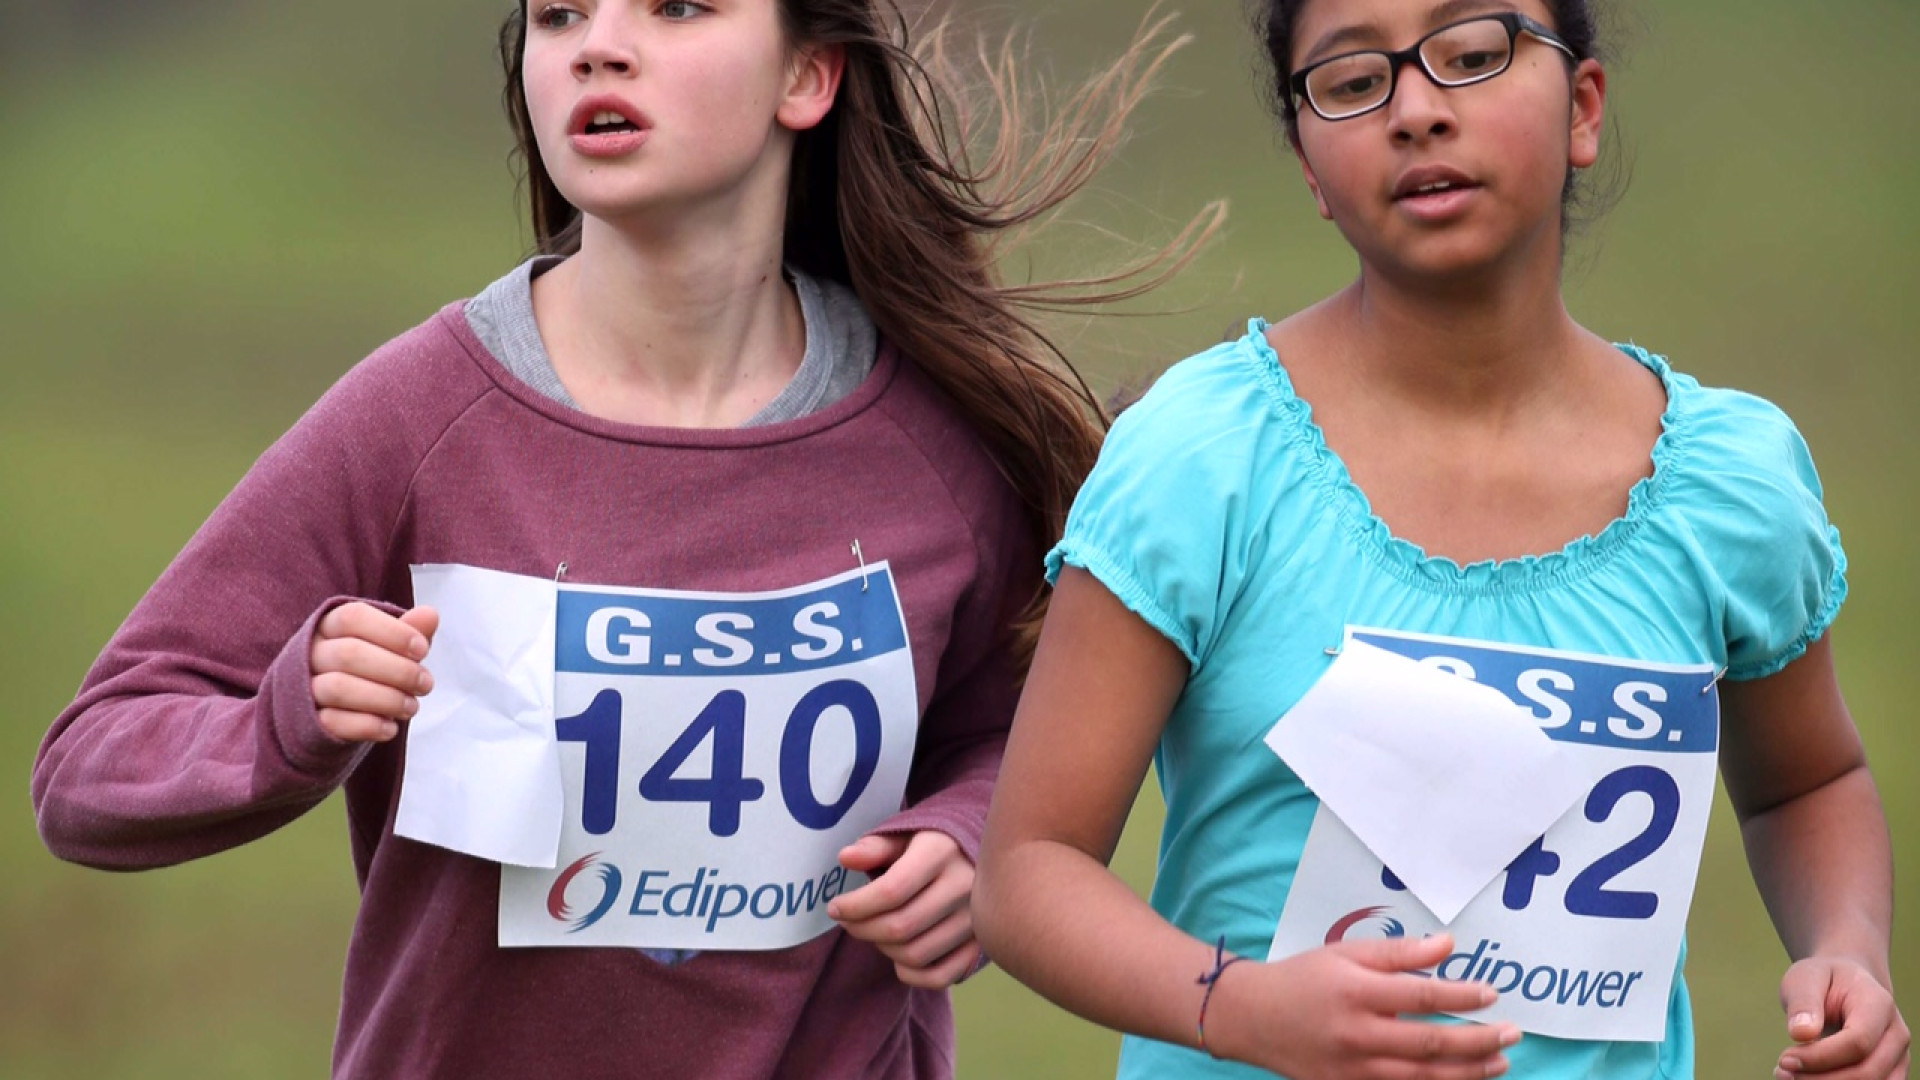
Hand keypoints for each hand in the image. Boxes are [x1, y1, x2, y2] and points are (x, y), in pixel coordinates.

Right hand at [309, 602, 438, 742]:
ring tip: (412, 706)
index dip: (392, 632)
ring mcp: (305, 688)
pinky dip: (368, 726)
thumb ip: (410, 631)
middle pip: (349, 653)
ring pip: (338, 688)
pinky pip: (333, 722)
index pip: (353, 617)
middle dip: (397, 670)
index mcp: (329, 626)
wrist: (335, 710)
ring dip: (385, 699)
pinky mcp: (309, 722)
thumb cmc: (370, 667)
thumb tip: (430, 615)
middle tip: (425, 684)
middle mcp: (311, 653)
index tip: (422, 650)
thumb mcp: (390, 646)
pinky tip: (391, 728)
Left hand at [828, 831, 980, 988]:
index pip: (891, 891)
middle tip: (848, 922)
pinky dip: (911, 975)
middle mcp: (964, 886)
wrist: (987, 859)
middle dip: (861, 929)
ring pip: (915, 954)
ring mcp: (976, 920)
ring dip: (883, 948)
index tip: (835, 908)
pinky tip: (897, 957)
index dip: (855, 906)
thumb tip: (845, 858)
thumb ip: (875, 847)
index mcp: (941, 852)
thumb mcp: (905, 835)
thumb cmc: (934, 845)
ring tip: (875, 931)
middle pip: (900, 927)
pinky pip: (940, 977)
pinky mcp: (979, 946)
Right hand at [1207, 933, 1519, 1079]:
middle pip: (1429, 1045)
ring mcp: (1353, 1070)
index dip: (1460, 996)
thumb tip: (1448, 946)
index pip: (1420, 997)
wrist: (1252, 1018)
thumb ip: (1399, 953)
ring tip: (1500, 1063)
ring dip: (1467, 1073)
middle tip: (1511, 1034)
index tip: (1491, 993)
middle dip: (1477, 1042)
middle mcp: (1357, 1035)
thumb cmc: (1303, 978)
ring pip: (1422, 1078)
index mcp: (1355, 993)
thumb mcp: (1346, 953)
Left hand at [1777, 956, 1910, 1078]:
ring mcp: (1898, 1056)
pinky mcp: (1890, 1071)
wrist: (1846, 983)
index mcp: (1878, 1004)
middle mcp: (1896, 1033)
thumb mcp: (1806, 978)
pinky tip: (1808, 1079)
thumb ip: (1803, 1003)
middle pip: (1867, 1072)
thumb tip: (1800, 1034)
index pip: (1857, 1042)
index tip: (1784, 1060)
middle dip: (1821, 1079)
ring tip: (1791, 1077)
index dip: (1820, 1057)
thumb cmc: (1824, 979)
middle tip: (1782, 1073)